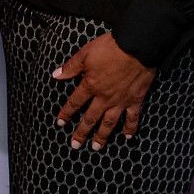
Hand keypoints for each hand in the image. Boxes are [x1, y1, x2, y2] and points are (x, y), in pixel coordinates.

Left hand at [54, 32, 156, 150]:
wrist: (137, 47)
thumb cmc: (111, 48)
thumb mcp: (86, 54)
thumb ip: (71, 67)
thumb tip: (56, 75)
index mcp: (91, 85)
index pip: (75, 102)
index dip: (67, 113)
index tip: (60, 123)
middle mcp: (104, 97)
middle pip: (90, 118)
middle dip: (81, 132)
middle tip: (75, 145)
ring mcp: (120, 100)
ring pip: (109, 122)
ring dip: (102, 136)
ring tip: (96, 147)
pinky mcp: (136, 100)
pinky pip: (132, 118)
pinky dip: (130, 128)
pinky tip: (127, 137)